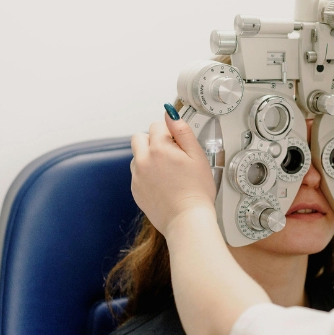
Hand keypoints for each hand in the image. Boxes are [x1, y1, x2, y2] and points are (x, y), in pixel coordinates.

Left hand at [130, 112, 216, 237]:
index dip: (170, 133)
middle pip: (139, 137)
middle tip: (171, 156)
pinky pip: (137, 174)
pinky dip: (147, 175)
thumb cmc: (197, 190)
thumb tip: (170, 114)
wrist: (187, 220)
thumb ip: (183, 132)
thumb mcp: (198, 157)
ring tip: (167, 172)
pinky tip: (163, 185)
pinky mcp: (135, 190)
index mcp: (159, 148)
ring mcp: (137, 176)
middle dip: (153, 141)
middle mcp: (143, 160)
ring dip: (148, 158)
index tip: (179, 146)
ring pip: (137, 156)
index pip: (157, 125)